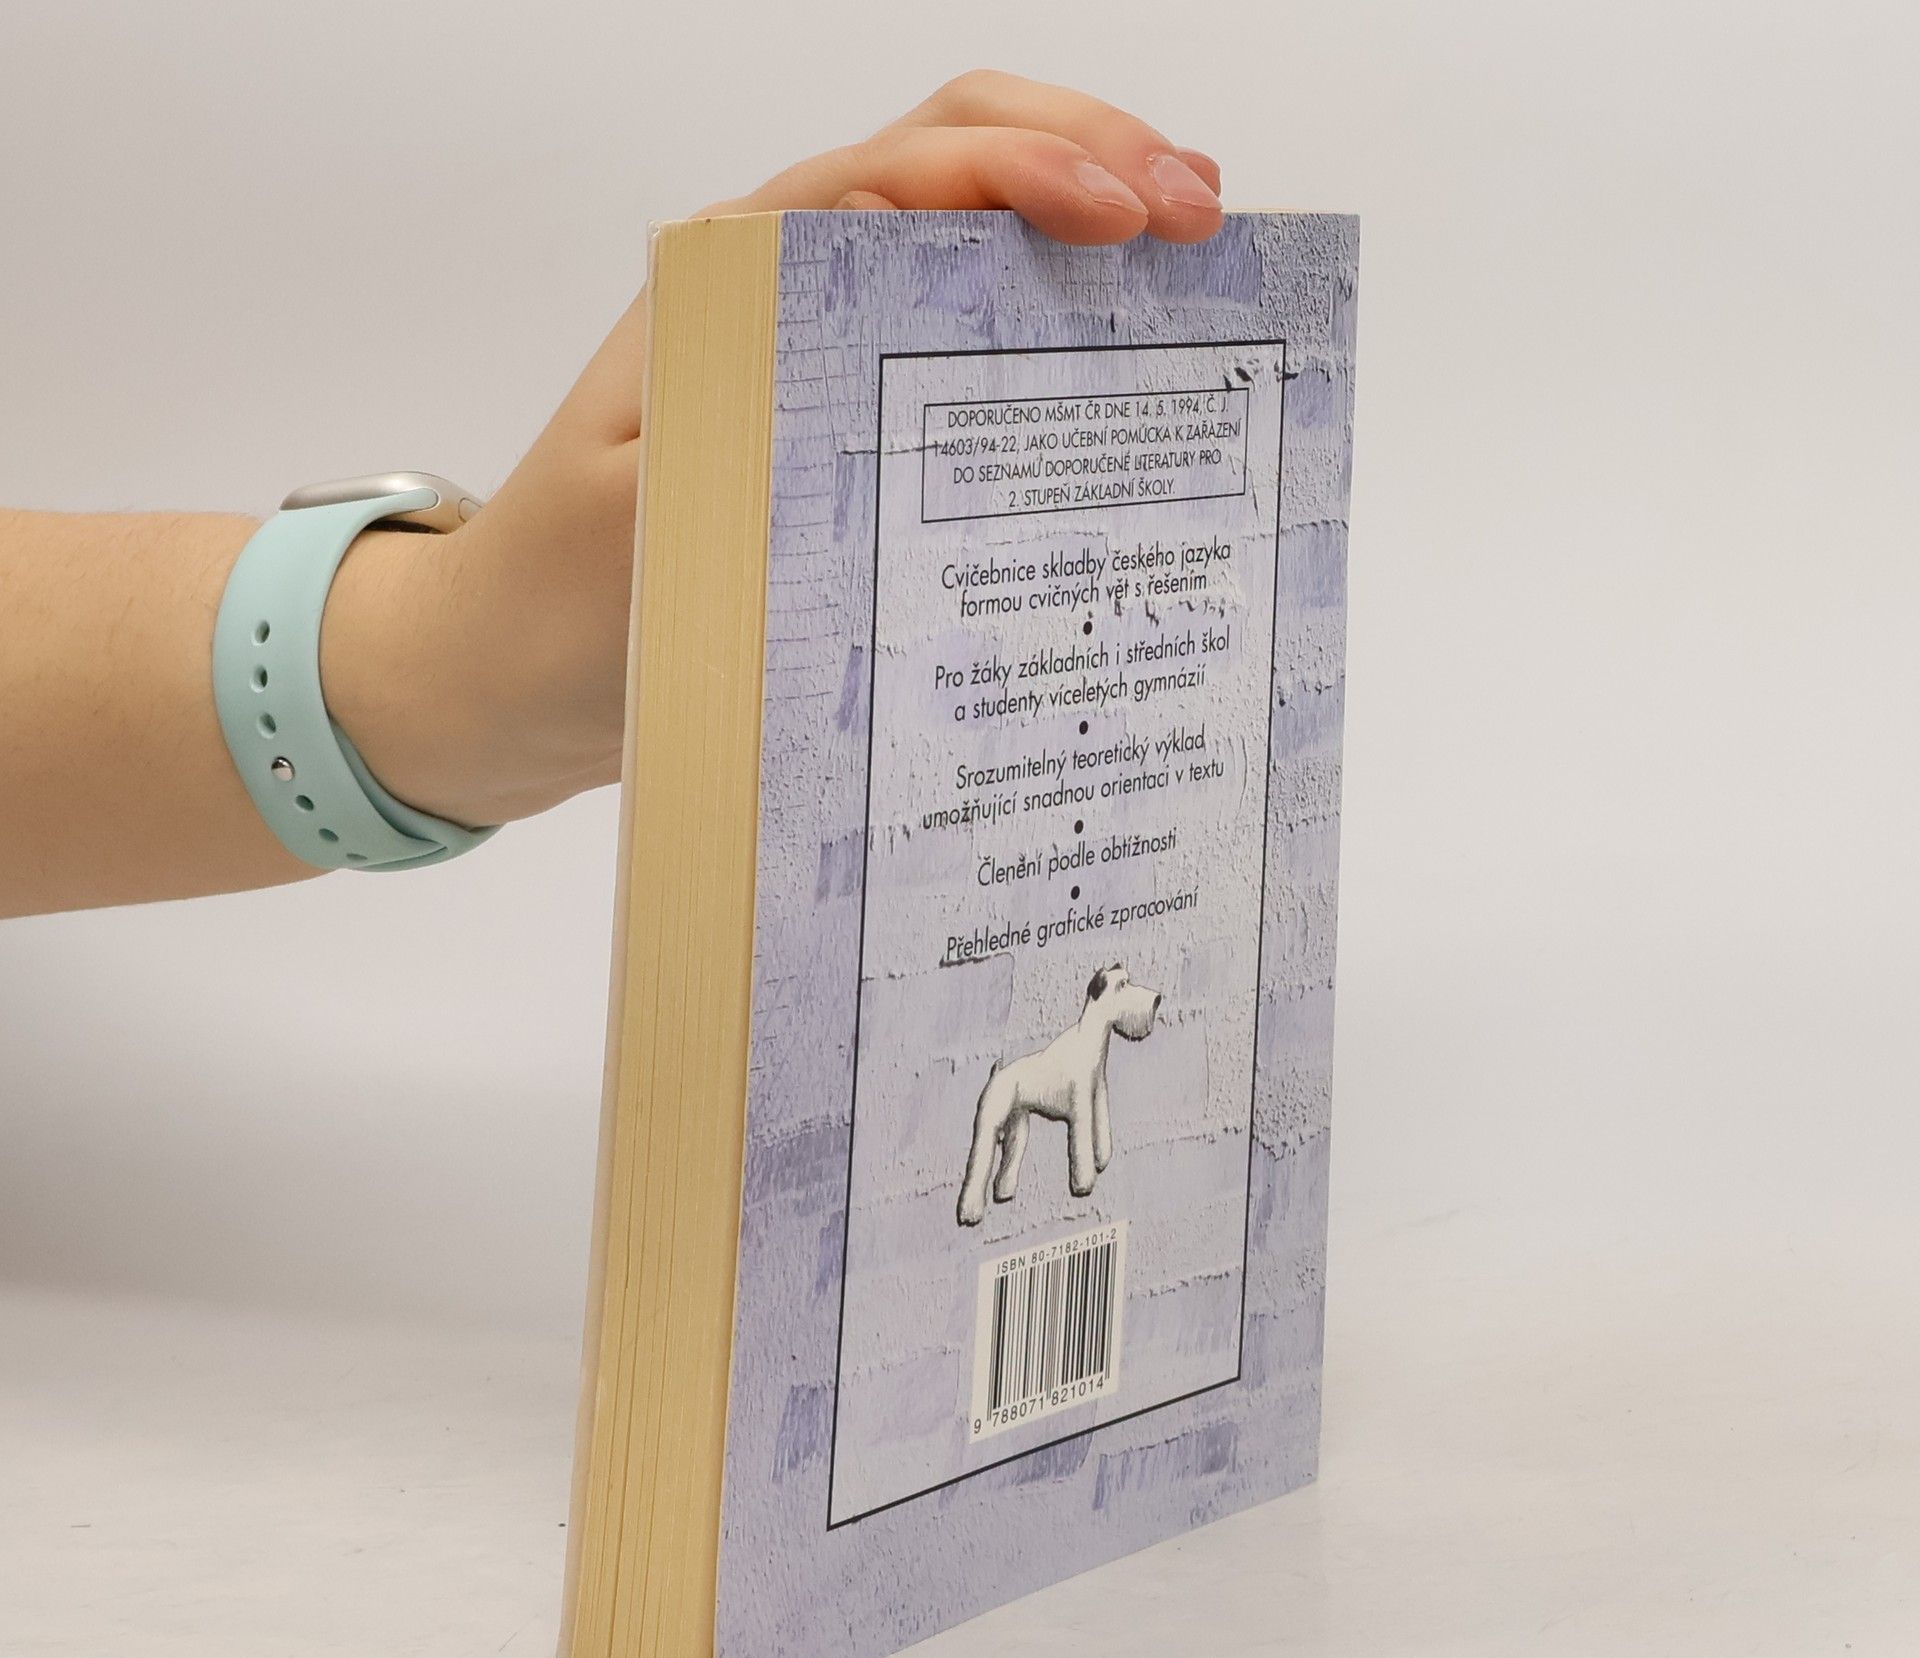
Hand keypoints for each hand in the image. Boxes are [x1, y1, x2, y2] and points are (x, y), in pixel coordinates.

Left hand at [324, 72, 1223, 830]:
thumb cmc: (557, 603)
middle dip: (1092, 160)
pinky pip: (964, 345)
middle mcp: (788, 292)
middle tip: (1201, 219)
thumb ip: (742, 453)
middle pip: (958, 162)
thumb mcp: (643, 527)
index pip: (901, 169)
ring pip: (974, 240)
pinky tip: (1127, 357)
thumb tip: (885, 417)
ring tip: (1196, 261)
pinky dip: (1054, 325)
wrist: (505, 676)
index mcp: (736, 282)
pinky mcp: (847, 428)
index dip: (1025, 170)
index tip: (1124, 219)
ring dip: (1088, 225)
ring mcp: (823, 353)